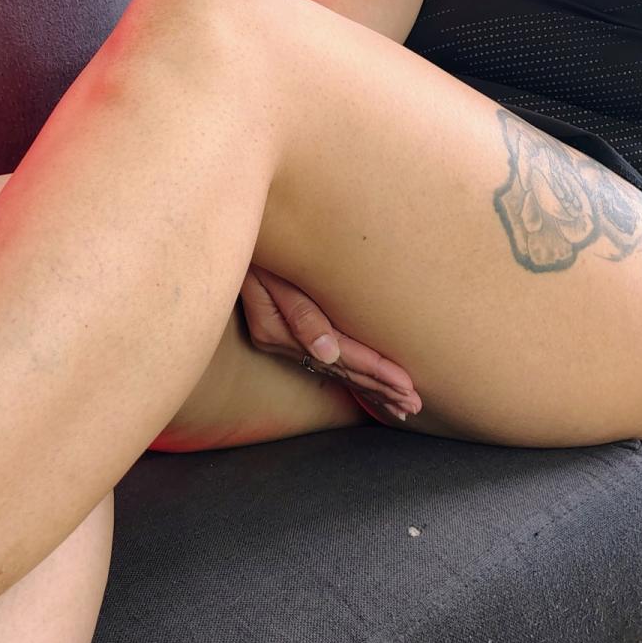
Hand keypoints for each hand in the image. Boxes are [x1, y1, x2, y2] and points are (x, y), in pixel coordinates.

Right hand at [238, 265, 422, 421]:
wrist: (229, 237)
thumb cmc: (256, 249)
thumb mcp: (273, 276)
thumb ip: (300, 314)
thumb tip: (327, 354)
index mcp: (278, 330)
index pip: (339, 356)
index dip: (374, 371)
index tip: (405, 385)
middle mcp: (282, 341)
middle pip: (339, 369)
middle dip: (378, 388)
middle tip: (412, 405)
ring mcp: (282, 339)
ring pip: (334, 369)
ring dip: (368, 387)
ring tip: (399, 405)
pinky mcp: (284, 333)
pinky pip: (323, 359)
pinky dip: (349, 373)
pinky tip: (367, 385)